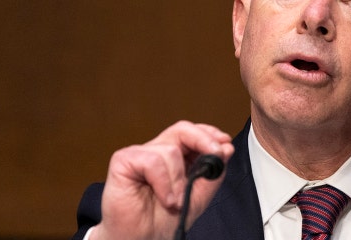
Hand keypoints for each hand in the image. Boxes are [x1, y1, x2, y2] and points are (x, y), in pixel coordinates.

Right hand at [90, 121, 234, 239]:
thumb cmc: (162, 221)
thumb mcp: (198, 197)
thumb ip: (212, 173)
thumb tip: (226, 148)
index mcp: (174, 157)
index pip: (192, 133)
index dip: (209, 133)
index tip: (225, 142)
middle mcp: (157, 152)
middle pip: (182, 129)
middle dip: (203, 140)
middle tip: (215, 154)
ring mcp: (140, 155)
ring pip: (170, 150)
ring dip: (179, 180)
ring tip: (176, 201)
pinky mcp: (124, 161)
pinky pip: (152, 160)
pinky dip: (164, 182)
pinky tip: (165, 199)